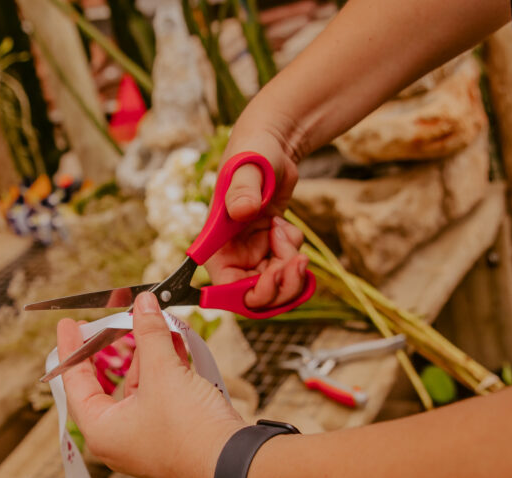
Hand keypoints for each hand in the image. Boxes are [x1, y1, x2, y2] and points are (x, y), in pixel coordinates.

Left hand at [57, 293, 245, 477]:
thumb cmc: (190, 431)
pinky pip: (158, 396)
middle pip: (106, 384)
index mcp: (101, 431)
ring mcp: (144, 438)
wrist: (235, 465)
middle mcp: (118, 439)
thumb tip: (143, 305)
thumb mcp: (164, 373)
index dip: (71, 349)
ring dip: (146, 356)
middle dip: (114, 350)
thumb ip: (149, 334)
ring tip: (153, 325)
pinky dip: (164, 371)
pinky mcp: (170, 435)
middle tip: (105, 324)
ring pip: (137, 388)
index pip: (75, 383)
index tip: (69, 326)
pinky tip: (174, 345)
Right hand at [205, 119, 308, 308]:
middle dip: (280, 285)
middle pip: (255, 297)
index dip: (250, 294)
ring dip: (292, 272)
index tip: (272, 277)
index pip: (225, 290)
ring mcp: (253, 256)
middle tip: (296, 259)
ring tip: (291, 236)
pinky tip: (289, 229)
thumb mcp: (247, 168)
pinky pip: (287, 272)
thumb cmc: (253, 152)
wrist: (274, 146)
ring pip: (275, 289)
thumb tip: (241, 211)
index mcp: (216, 246)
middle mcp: (232, 256)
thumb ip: (242, 191)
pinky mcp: (272, 251)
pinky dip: (296, 257)